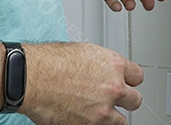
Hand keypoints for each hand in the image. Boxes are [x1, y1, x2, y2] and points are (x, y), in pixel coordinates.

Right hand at [23, 41, 143, 124]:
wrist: (32, 78)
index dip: (130, 80)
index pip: (138, 76)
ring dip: (111, 116)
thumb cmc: (50, 62)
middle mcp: (113, 88)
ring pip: (121, 121)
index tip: (126, 83)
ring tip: (96, 110)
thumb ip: (101, 65)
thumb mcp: (84, 52)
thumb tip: (105, 71)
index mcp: (114, 65)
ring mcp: (103, 110)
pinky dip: (93, 124)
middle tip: (115, 99)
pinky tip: (82, 115)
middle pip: (135, 100)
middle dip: (126, 100)